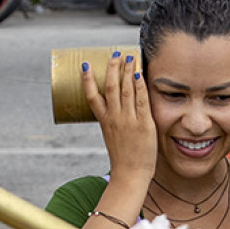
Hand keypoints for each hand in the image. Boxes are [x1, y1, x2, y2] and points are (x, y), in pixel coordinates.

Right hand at [84, 51, 156, 187]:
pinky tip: (139, 74)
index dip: (87, 79)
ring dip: (127, 71)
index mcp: (104, 121)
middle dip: (112, 68)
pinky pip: (141, 100)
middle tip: (115, 54)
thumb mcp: (111, 137)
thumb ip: (113, 122)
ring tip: (130, 57)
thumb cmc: (123, 158)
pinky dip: (140, 86)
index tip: (86, 65)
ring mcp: (128, 120)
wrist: (130, 175)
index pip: (91, 96)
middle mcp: (114, 118)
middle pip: (109, 87)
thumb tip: (115, 109)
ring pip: (125, 89)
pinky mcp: (143, 124)